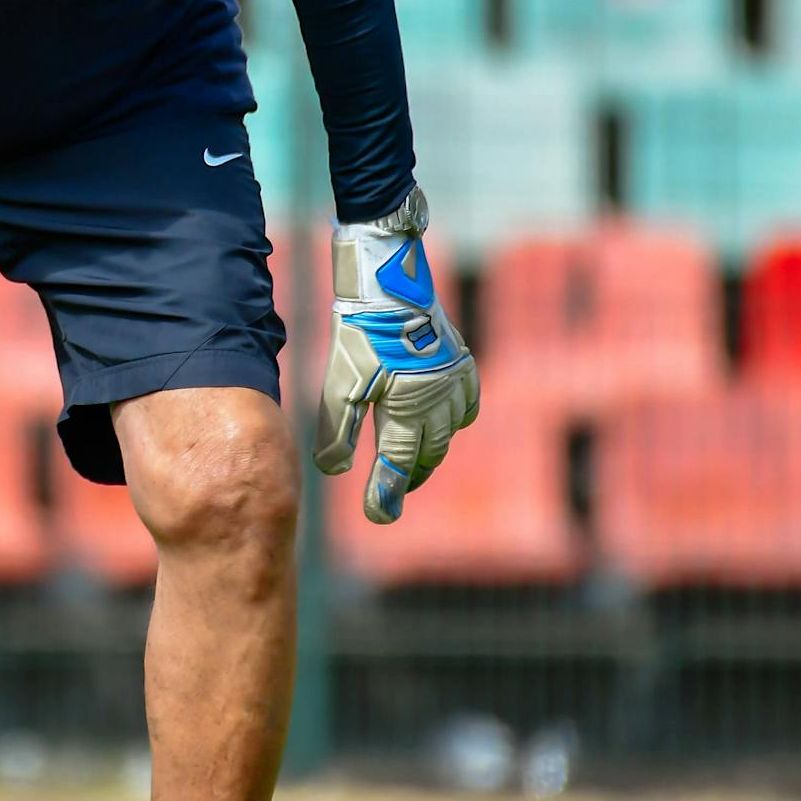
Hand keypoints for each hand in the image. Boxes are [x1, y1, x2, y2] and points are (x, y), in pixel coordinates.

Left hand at [311, 183, 478, 523]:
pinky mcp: (461, 363)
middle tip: (393, 490)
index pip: (396, 467)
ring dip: (430, 450)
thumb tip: (333, 472)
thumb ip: (336, 432)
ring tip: (413, 461)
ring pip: (448, 433)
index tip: (378, 516)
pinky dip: (455, 420)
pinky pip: (467, 405)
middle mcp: (438, 405)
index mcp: (407, 413)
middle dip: (409, 475)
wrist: (390, 284)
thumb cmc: (360, 335)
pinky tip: (445, 422)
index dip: (386, 494)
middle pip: (426, 455)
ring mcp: (455, 384)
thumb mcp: (340, 385)